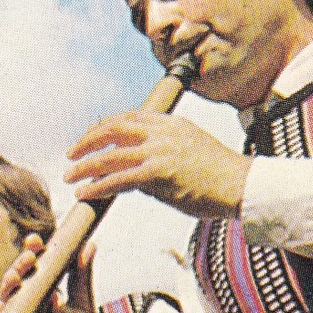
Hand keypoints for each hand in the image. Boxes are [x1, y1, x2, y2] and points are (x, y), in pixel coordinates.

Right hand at [7, 241, 122, 312]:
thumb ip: (81, 277)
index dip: (33, 255)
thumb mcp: (85, 305)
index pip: (35, 271)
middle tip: (30, 257)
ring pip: (9, 303)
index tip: (37, 241)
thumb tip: (87, 244)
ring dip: (9, 289)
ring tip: (17, 276)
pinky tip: (3, 305)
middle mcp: (30, 310)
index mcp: (45, 297)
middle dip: (20, 268)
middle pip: (18, 285)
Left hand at [65, 111, 251, 219]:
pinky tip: (85, 194)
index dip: (102, 128)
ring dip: (85, 167)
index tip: (89, 139)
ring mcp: (160, 150)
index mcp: (170, 123)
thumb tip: (132, 171)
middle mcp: (163, 131)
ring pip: (110, 156)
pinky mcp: (158, 173)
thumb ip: (159, 154)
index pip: (127, 118)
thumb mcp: (188, 152)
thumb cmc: (218, 176)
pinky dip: (97, 187)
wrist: (242, 185)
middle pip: (112, 129)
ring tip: (70, 178)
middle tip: (70, 155)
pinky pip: (118, 179)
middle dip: (87, 142)